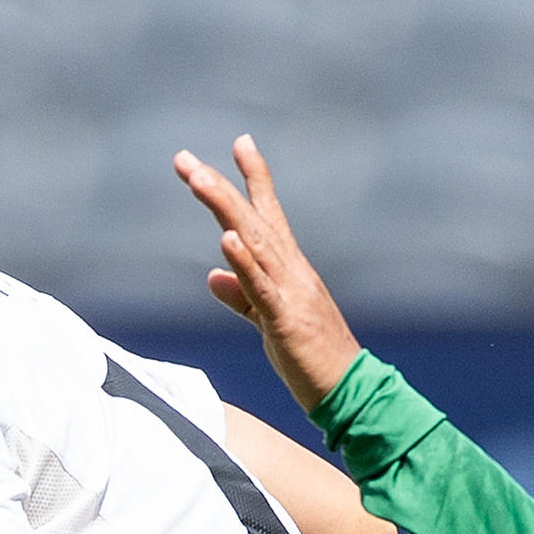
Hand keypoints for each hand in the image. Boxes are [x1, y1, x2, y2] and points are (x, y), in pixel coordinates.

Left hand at [172, 134, 363, 412]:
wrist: (348, 391)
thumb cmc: (311, 359)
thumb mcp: (268, 322)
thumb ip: (240, 298)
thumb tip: (211, 276)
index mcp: (289, 270)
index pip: (268, 215)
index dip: (254, 178)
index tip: (240, 141)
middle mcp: (292, 271)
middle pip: (252, 219)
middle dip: (219, 186)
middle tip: (184, 159)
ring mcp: (292, 292)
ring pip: (255, 241)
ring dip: (225, 208)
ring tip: (199, 180)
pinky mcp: (287, 320)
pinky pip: (262, 288)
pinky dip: (245, 261)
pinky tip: (227, 238)